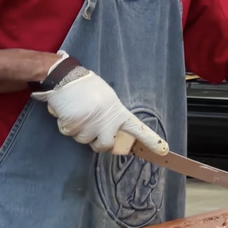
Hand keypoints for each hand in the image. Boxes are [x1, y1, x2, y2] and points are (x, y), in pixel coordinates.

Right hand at [32, 53, 168, 155]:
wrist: (65, 76)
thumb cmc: (86, 86)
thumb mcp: (107, 97)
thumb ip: (112, 115)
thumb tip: (111, 131)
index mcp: (117, 112)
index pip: (137, 128)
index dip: (150, 141)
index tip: (163, 151)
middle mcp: (106, 121)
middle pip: (104, 146)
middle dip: (96, 143)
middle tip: (90, 128)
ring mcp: (90, 125)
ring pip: (83, 140)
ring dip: (77, 130)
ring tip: (77, 111)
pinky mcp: (74, 126)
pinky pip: (68, 133)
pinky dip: (64, 124)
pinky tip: (66, 110)